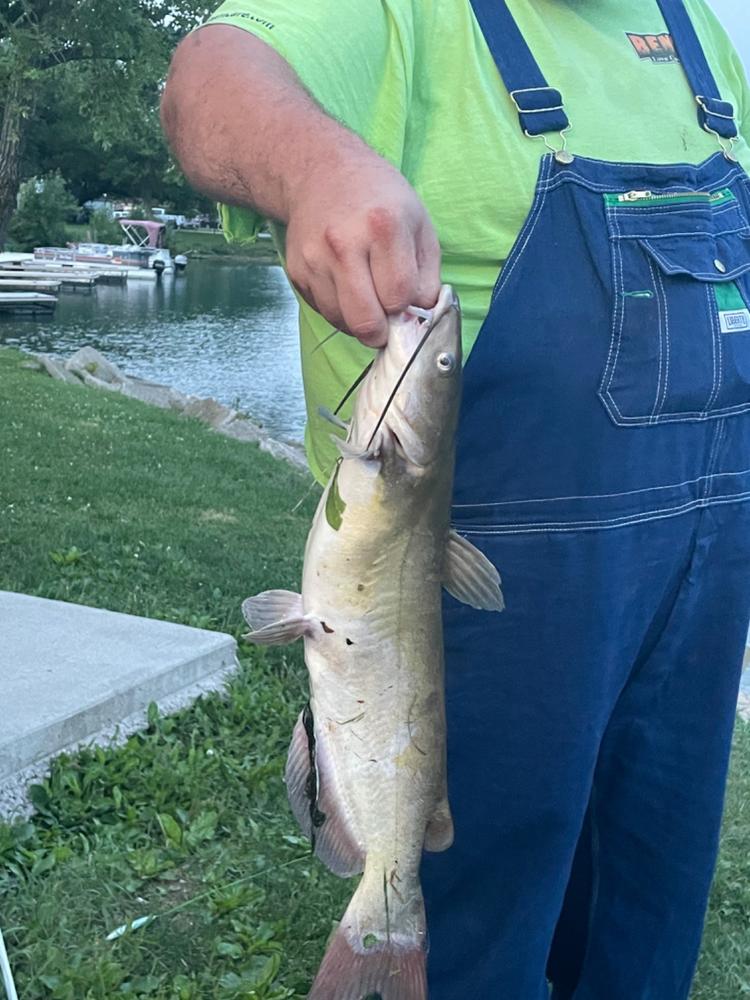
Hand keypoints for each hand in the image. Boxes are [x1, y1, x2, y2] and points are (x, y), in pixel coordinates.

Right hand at [284, 150, 440, 346]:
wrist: (322, 172)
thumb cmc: (377, 197)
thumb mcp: (419, 224)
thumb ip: (428, 275)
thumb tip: (421, 316)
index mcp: (382, 227)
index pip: (398, 298)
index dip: (406, 306)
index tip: (406, 298)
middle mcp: (344, 244)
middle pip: (366, 321)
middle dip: (382, 330)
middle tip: (388, 320)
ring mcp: (315, 259)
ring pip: (343, 322)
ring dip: (359, 321)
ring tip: (368, 295)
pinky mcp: (297, 271)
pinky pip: (323, 311)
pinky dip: (339, 310)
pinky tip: (347, 285)